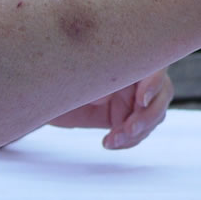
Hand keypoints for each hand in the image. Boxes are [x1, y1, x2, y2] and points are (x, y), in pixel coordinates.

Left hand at [47, 68, 173, 148]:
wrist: (38, 94)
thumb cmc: (53, 77)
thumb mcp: (71, 76)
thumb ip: (92, 78)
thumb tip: (106, 94)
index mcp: (127, 57)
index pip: (154, 66)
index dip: (153, 83)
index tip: (139, 101)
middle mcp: (135, 75)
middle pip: (162, 93)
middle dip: (149, 115)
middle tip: (128, 130)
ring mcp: (132, 96)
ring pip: (155, 114)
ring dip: (139, 131)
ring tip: (112, 140)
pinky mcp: (125, 115)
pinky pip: (140, 130)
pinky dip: (129, 140)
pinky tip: (109, 142)